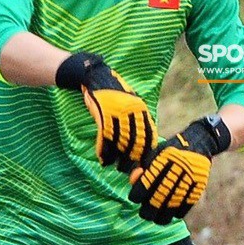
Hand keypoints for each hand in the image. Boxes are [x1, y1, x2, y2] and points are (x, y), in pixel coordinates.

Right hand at [56, 51, 154, 171]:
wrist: (95, 76)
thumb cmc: (112, 92)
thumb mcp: (130, 103)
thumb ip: (137, 118)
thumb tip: (144, 138)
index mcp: (141, 109)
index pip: (148, 134)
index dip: (144, 150)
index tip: (142, 161)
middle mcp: (132, 111)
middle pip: (135, 140)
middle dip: (131, 156)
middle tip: (127, 168)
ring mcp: (117, 113)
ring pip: (119, 141)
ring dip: (116, 156)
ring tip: (114, 166)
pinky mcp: (103, 114)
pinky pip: (104, 136)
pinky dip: (103, 149)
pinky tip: (102, 158)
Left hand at [128, 116, 231, 223]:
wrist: (199, 142)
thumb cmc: (171, 150)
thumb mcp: (154, 152)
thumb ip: (142, 167)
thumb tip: (133, 182)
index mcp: (161, 161)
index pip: (144, 185)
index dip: (137, 195)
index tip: (135, 198)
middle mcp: (175, 170)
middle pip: (157, 198)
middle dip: (148, 211)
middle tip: (145, 214)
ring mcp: (188, 179)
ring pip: (172, 205)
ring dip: (162, 216)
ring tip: (157, 219)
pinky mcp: (199, 185)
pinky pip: (187, 204)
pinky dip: (178, 213)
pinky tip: (172, 214)